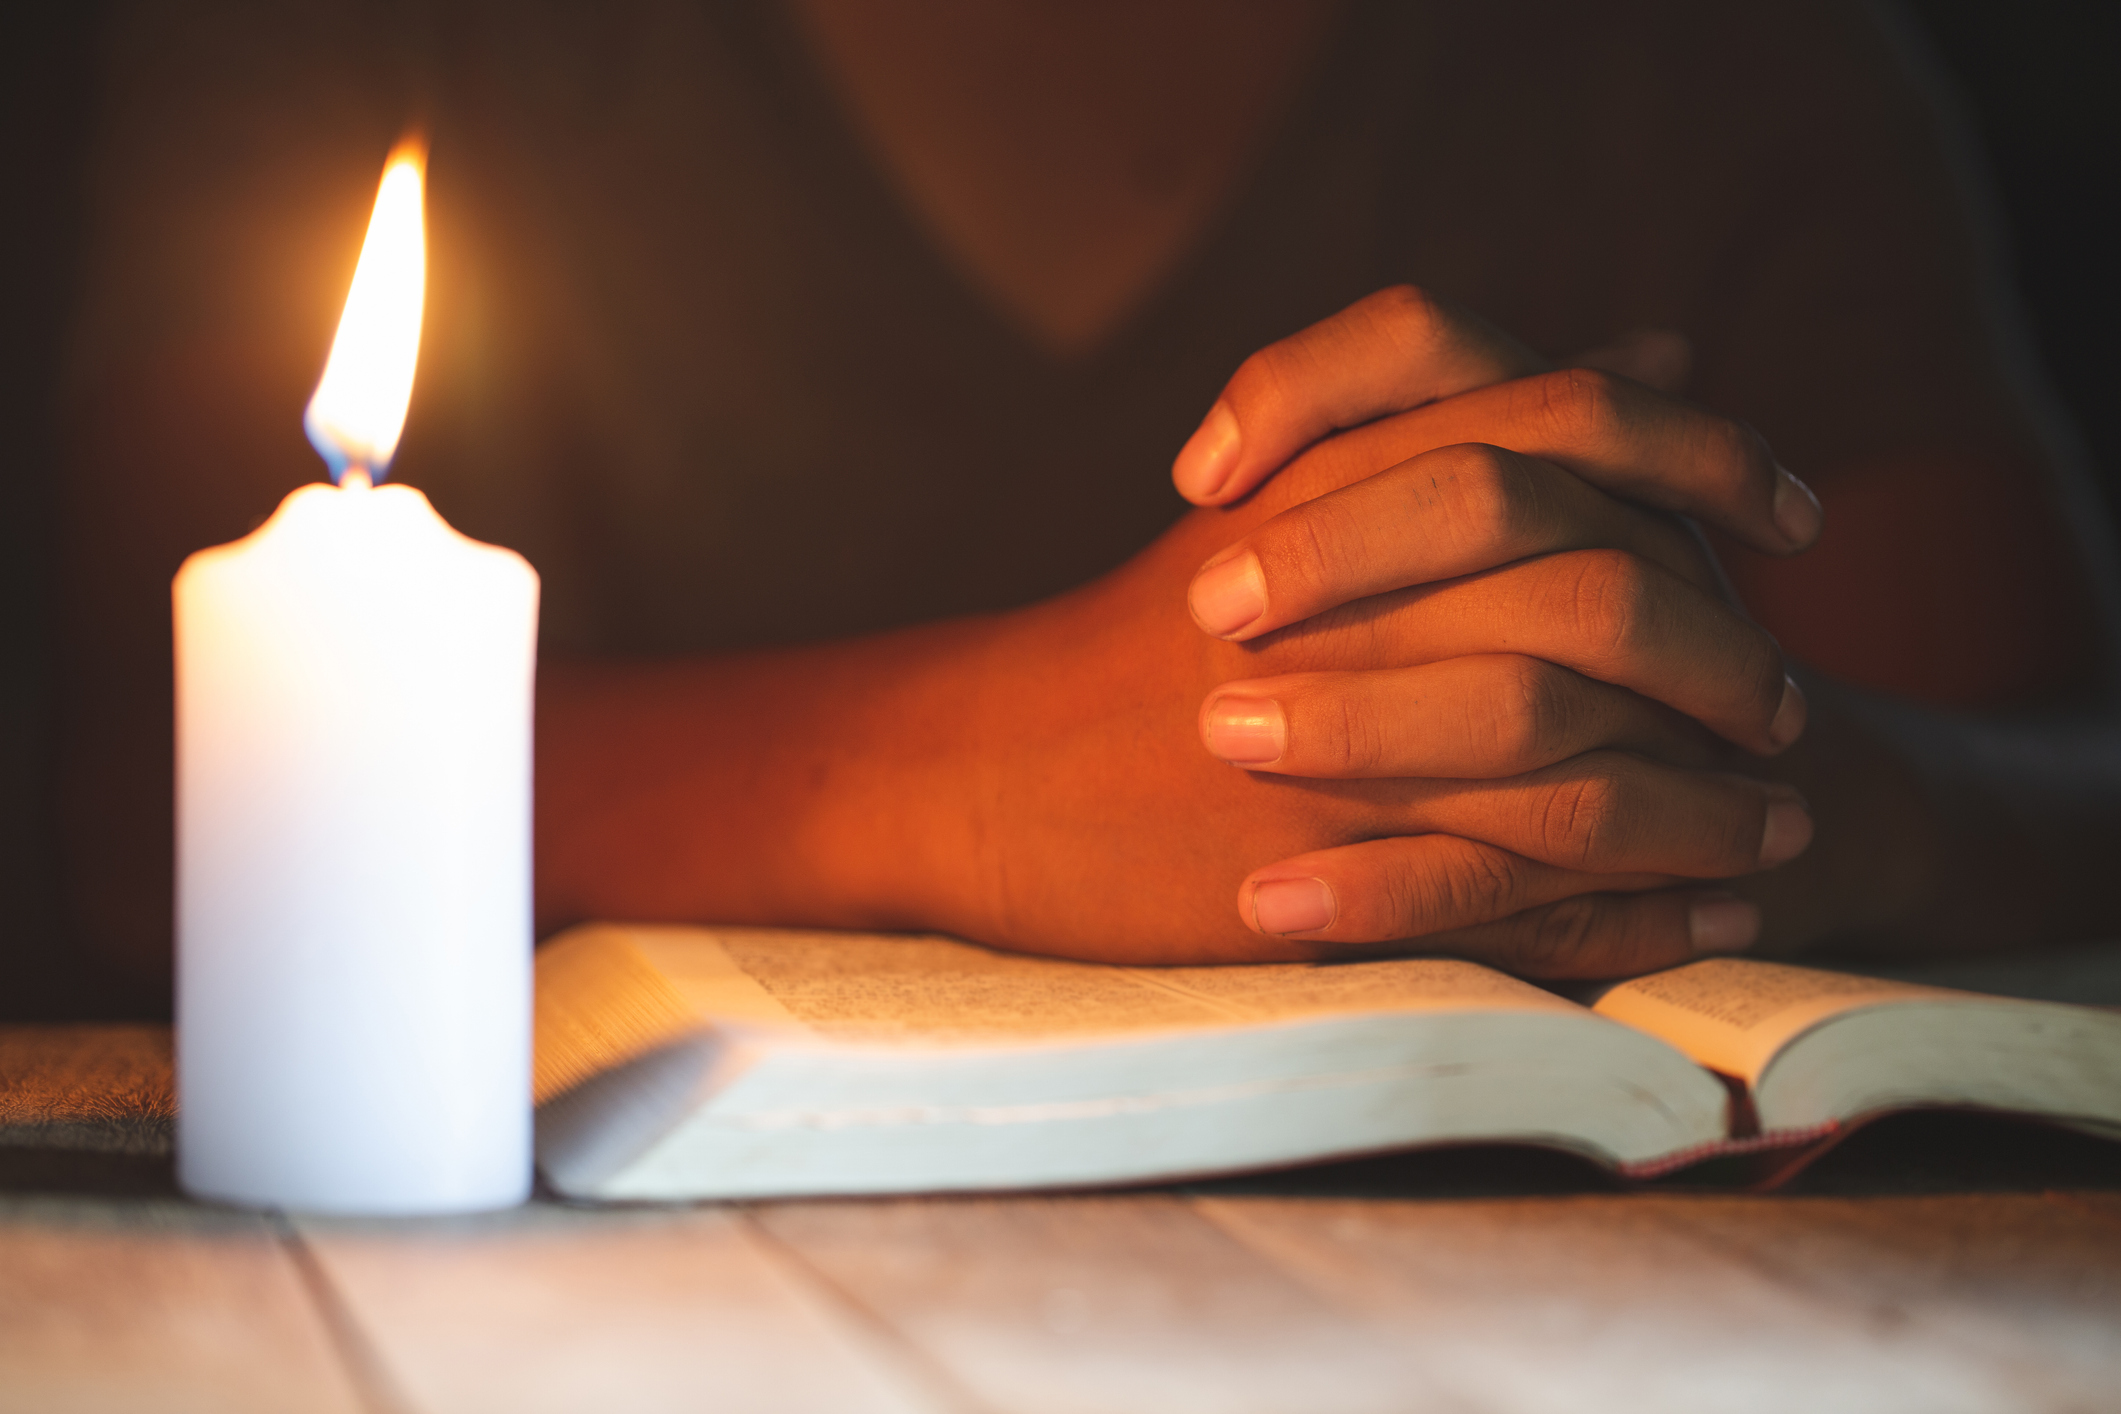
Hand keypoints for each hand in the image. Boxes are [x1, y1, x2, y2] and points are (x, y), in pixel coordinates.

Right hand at [540, 292, 1830, 979]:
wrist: (975, 767)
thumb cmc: (1126, 639)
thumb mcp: (1281, 497)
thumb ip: (1464, 422)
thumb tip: (1654, 350)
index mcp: (1343, 487)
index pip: (1579, 430)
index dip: (1709, 464)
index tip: (1785, 515)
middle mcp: (1357, 599)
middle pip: (1612, 594)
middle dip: (1728, 654)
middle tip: (1784, 698)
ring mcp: (1345, 741)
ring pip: (1592, 764)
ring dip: (1709, 802)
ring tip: (1778, 824)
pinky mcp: (1328, 870)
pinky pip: (1533, 898)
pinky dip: (1642, 910)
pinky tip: (1706, 915)